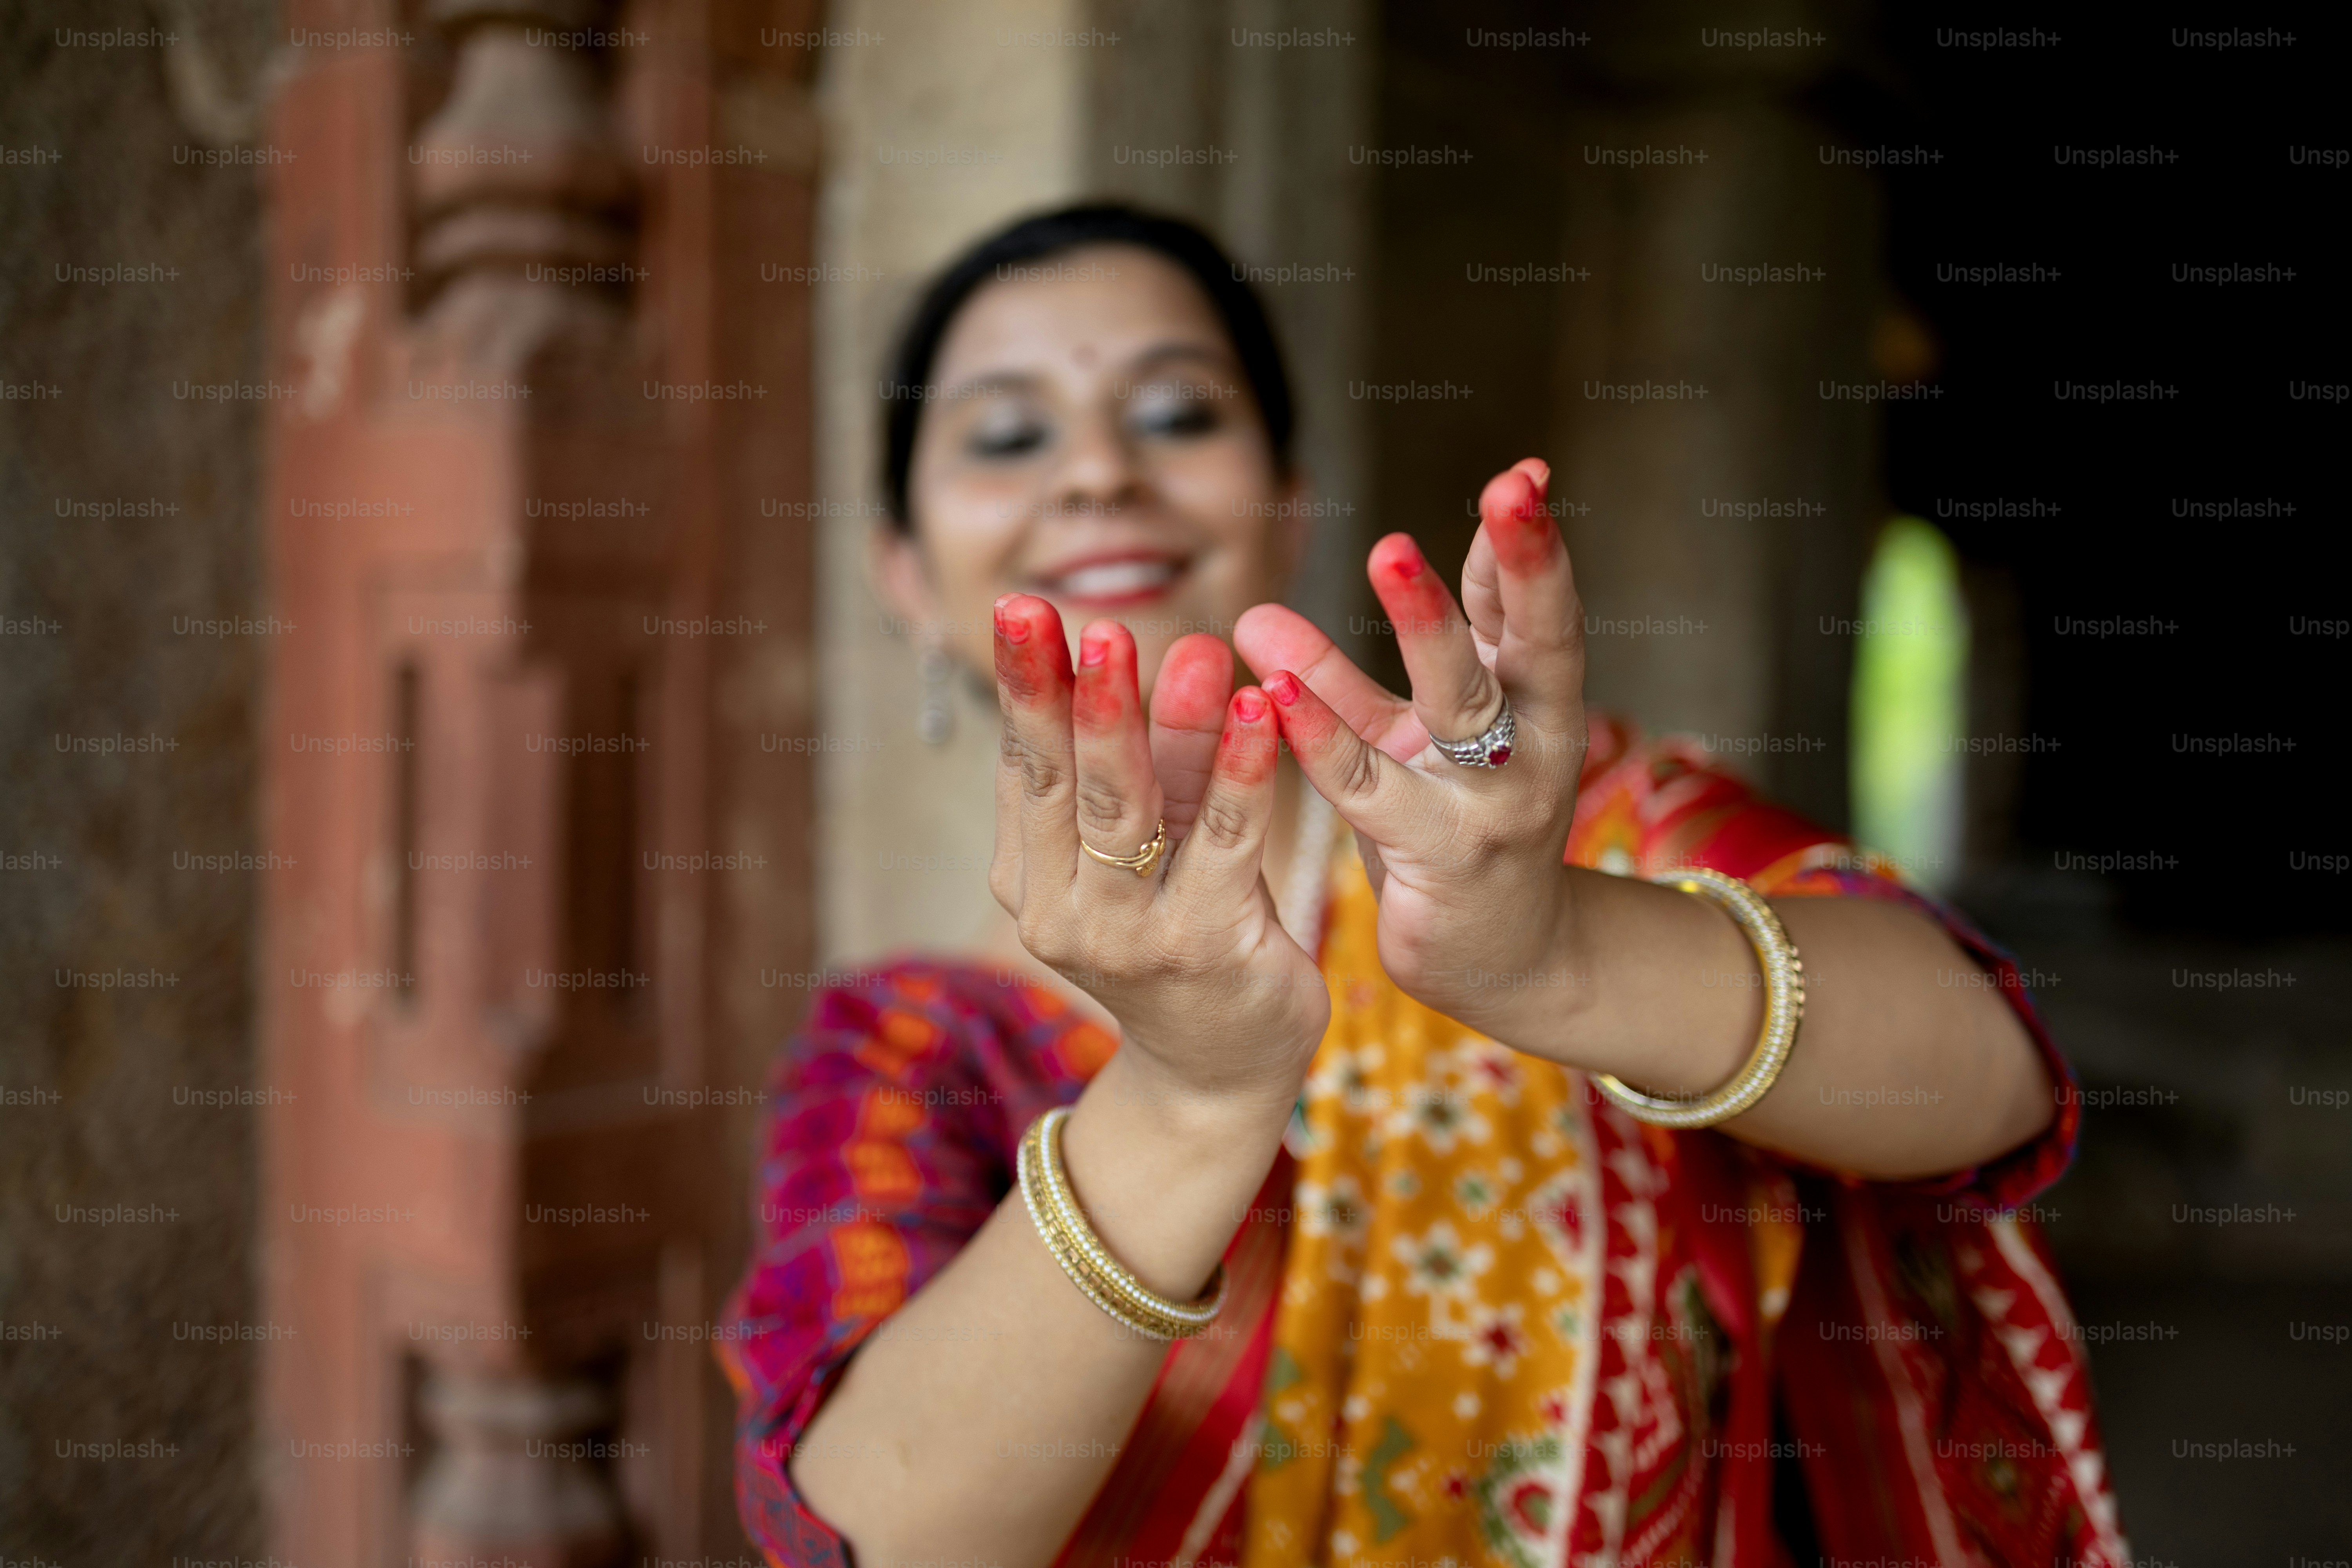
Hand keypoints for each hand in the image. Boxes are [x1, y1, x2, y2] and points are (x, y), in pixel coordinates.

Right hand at [989, 595, 1331, 1117]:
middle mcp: (1062, 910)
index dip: (1025, 687)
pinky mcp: (1205, 949)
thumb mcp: (1135, 853)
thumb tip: (1108, 652)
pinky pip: (1226, 845)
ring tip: (1172, 646)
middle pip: (1062, 783)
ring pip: (1132, 811)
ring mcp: (1128, 937)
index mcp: (1028, 879)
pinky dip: (1242, 773)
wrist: (1217, 1075)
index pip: (1025, 767)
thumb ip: (1130, 771)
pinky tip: (1257, 709)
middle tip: (1061, 612)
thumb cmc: (1178, 940)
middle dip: (1065, 693)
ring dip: (1147, 723)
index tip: (1021, 607)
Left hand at [1233, 458, 1587, 1043]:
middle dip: (1524, 561)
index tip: (1524, 474)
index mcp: (1535, 707)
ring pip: (1463, 699)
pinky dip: (1327, 737)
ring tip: (1389, 546)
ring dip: (1428, 621)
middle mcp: (1533, 745)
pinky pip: (1378, 787)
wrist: (1499, 962)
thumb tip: (1254, 614)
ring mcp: (1496, 803)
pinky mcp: (1447, 857)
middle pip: (1535, 640)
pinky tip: (1276, 691)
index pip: (1535, 611)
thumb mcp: (1408, 745)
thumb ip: (1338, 680)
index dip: (1528, 545)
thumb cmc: (1451, 835)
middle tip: (1511, 490)